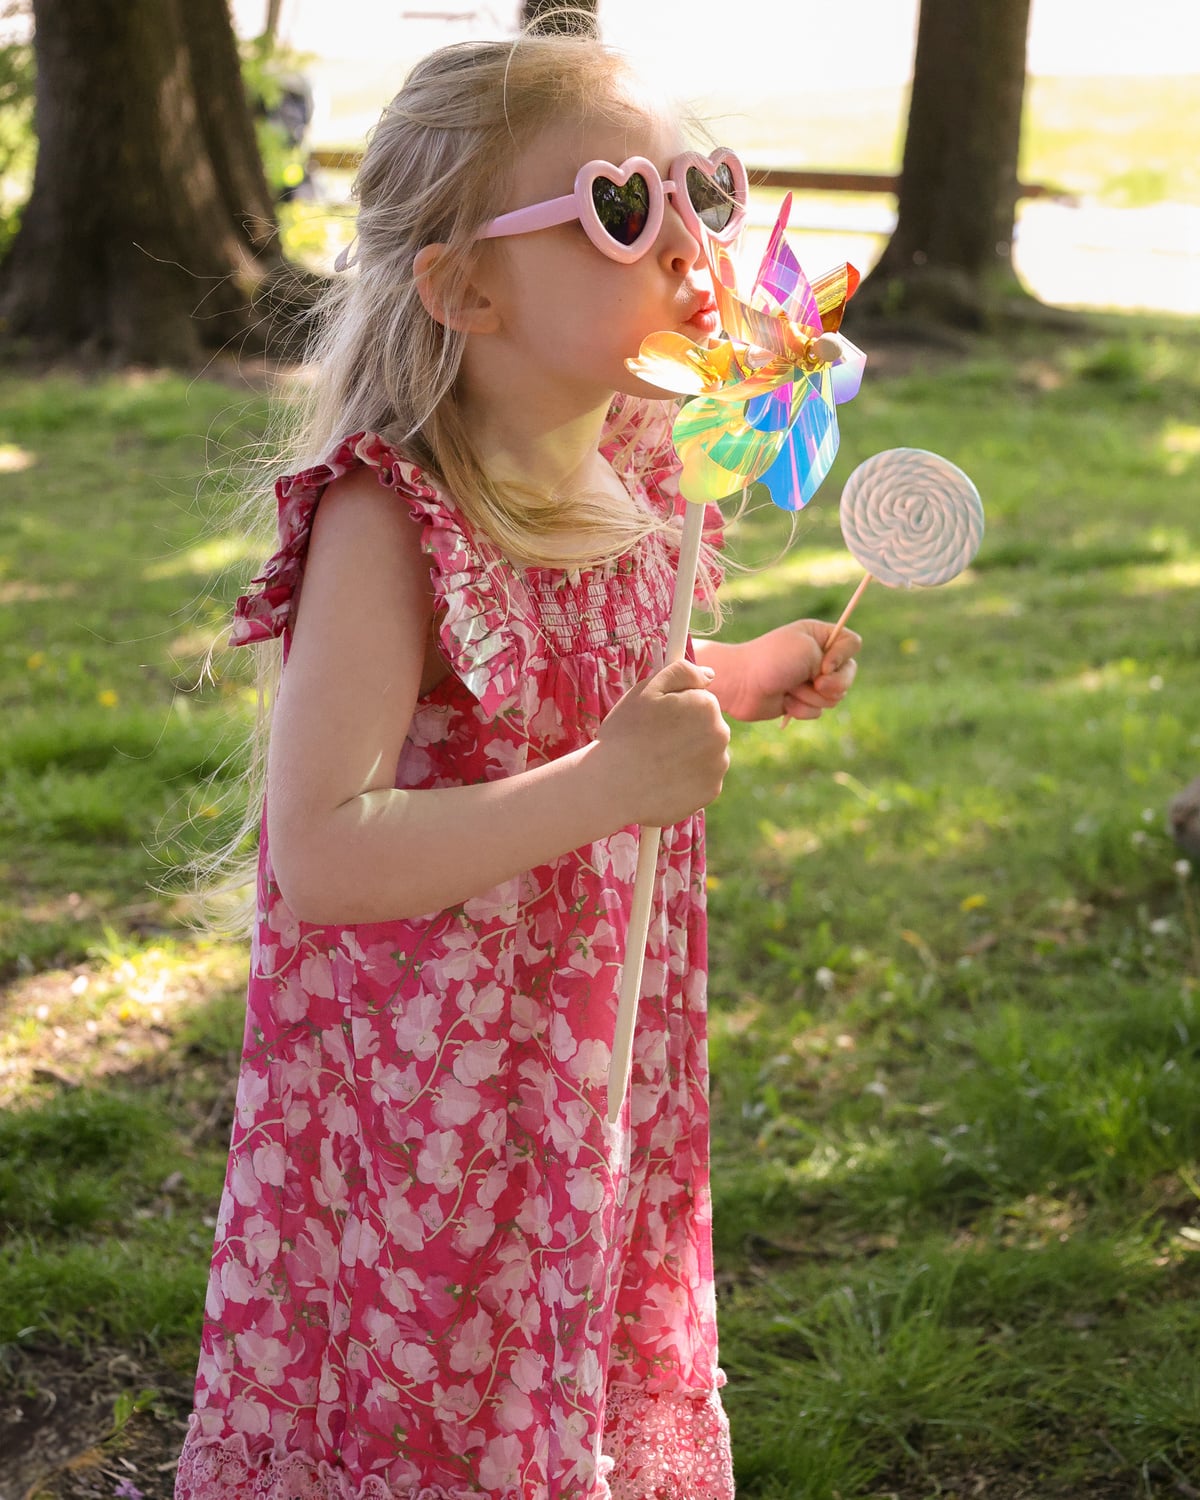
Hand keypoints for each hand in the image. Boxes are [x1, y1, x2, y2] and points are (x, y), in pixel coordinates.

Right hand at [591, 658, 730, 826]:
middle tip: (654, 741)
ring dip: (688, 753)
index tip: (657, 719)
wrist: (614, 789)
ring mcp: (718, 765)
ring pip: (706, 751)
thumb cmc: (625, 736)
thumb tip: (709, 674)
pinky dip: (687, 778)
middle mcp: (720, 734)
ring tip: (656, 762)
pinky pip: (702, 777)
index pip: (700, 697)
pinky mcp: (711, 791)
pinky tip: (664, 780)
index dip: (677, 706)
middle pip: (706, 724)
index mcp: (706, 705)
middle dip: (686, 728)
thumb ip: (680, 671)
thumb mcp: (645, 691)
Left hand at [715, 620, 860, 723]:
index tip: (823, 665)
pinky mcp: (801, 700)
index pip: (853, 644)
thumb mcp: (808, 648)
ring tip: (790, 689)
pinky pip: (818, 711)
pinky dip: (801, 709)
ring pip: (834, 697)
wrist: (742, 684)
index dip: (842, 657)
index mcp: (820, 636)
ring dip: (811, 697)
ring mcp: (810, 680)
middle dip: (831, 684)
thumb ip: (837, 659)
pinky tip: (784, 702)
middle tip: (815, 683)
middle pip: (848, 674)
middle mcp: (818, 657)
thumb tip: (837, 687)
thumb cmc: (773, 660)